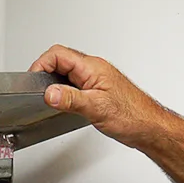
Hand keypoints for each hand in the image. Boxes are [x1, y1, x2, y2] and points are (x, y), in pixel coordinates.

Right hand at [31, 45, 182, 148]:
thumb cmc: (132, 116)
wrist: (150, 128)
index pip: (57, 54)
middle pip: (60, 60)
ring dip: (56, 83)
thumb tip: (49, 93)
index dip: (40, 65)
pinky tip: (67, 105)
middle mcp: (94, 69)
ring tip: (52, 99)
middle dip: (45, 73)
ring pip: (67, 72)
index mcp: (92, 67)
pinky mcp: (98, 90)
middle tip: (39, 90)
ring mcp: (97, 79)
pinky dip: (66, 92)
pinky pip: (75, 84)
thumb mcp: (95, 108)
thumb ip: (69, 99)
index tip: (33, 81)